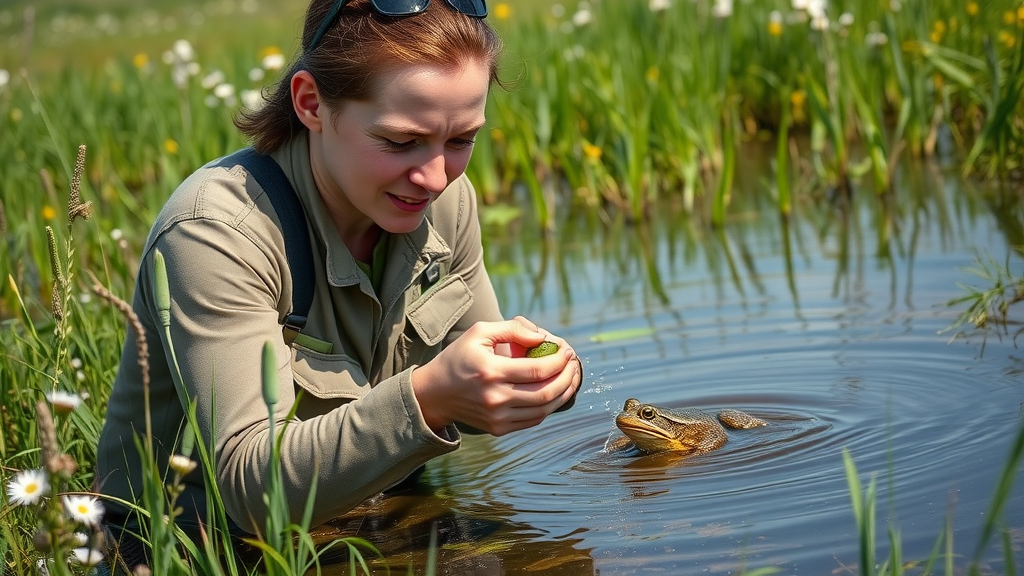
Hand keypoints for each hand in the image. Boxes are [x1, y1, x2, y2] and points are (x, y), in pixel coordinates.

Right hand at [411, 317, 580, 435]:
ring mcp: (497, 417)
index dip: (559, 361)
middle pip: (546, 392)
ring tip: (572, 378)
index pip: (538, 370)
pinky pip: (533, 420)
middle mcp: (495, 398)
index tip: (567, 351)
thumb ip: (512, 329)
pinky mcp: (498, 429)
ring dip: (564, 394)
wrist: (434, 393)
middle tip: (574, 364)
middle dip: (568, 377)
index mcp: (491, 371)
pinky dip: (549, 407)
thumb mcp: (480, 332)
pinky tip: (555, 393)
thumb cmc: (459, 358)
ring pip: (544, 410)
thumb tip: (542, 337)